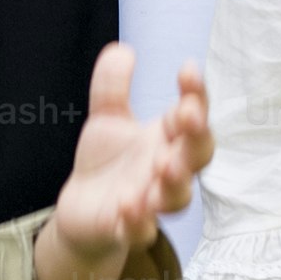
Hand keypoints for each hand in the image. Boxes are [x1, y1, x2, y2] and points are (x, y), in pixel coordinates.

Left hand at [49, 42, 211, 263]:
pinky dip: (138, 221)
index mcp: (169, 138)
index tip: (187, 70)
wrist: (83, 207)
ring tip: (163, 165)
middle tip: (187, 118)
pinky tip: (128, 205)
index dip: (196, 94)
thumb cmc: (108, 160)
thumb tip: (122, 49)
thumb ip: (112, 86)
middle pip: (197, 156)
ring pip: (177, 197)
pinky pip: (140, 230)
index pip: (194, 115)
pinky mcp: (128, 228)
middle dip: (197, 137)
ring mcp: (151, 201)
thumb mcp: (107, 117)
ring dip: (174, 182)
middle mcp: (168, 170)